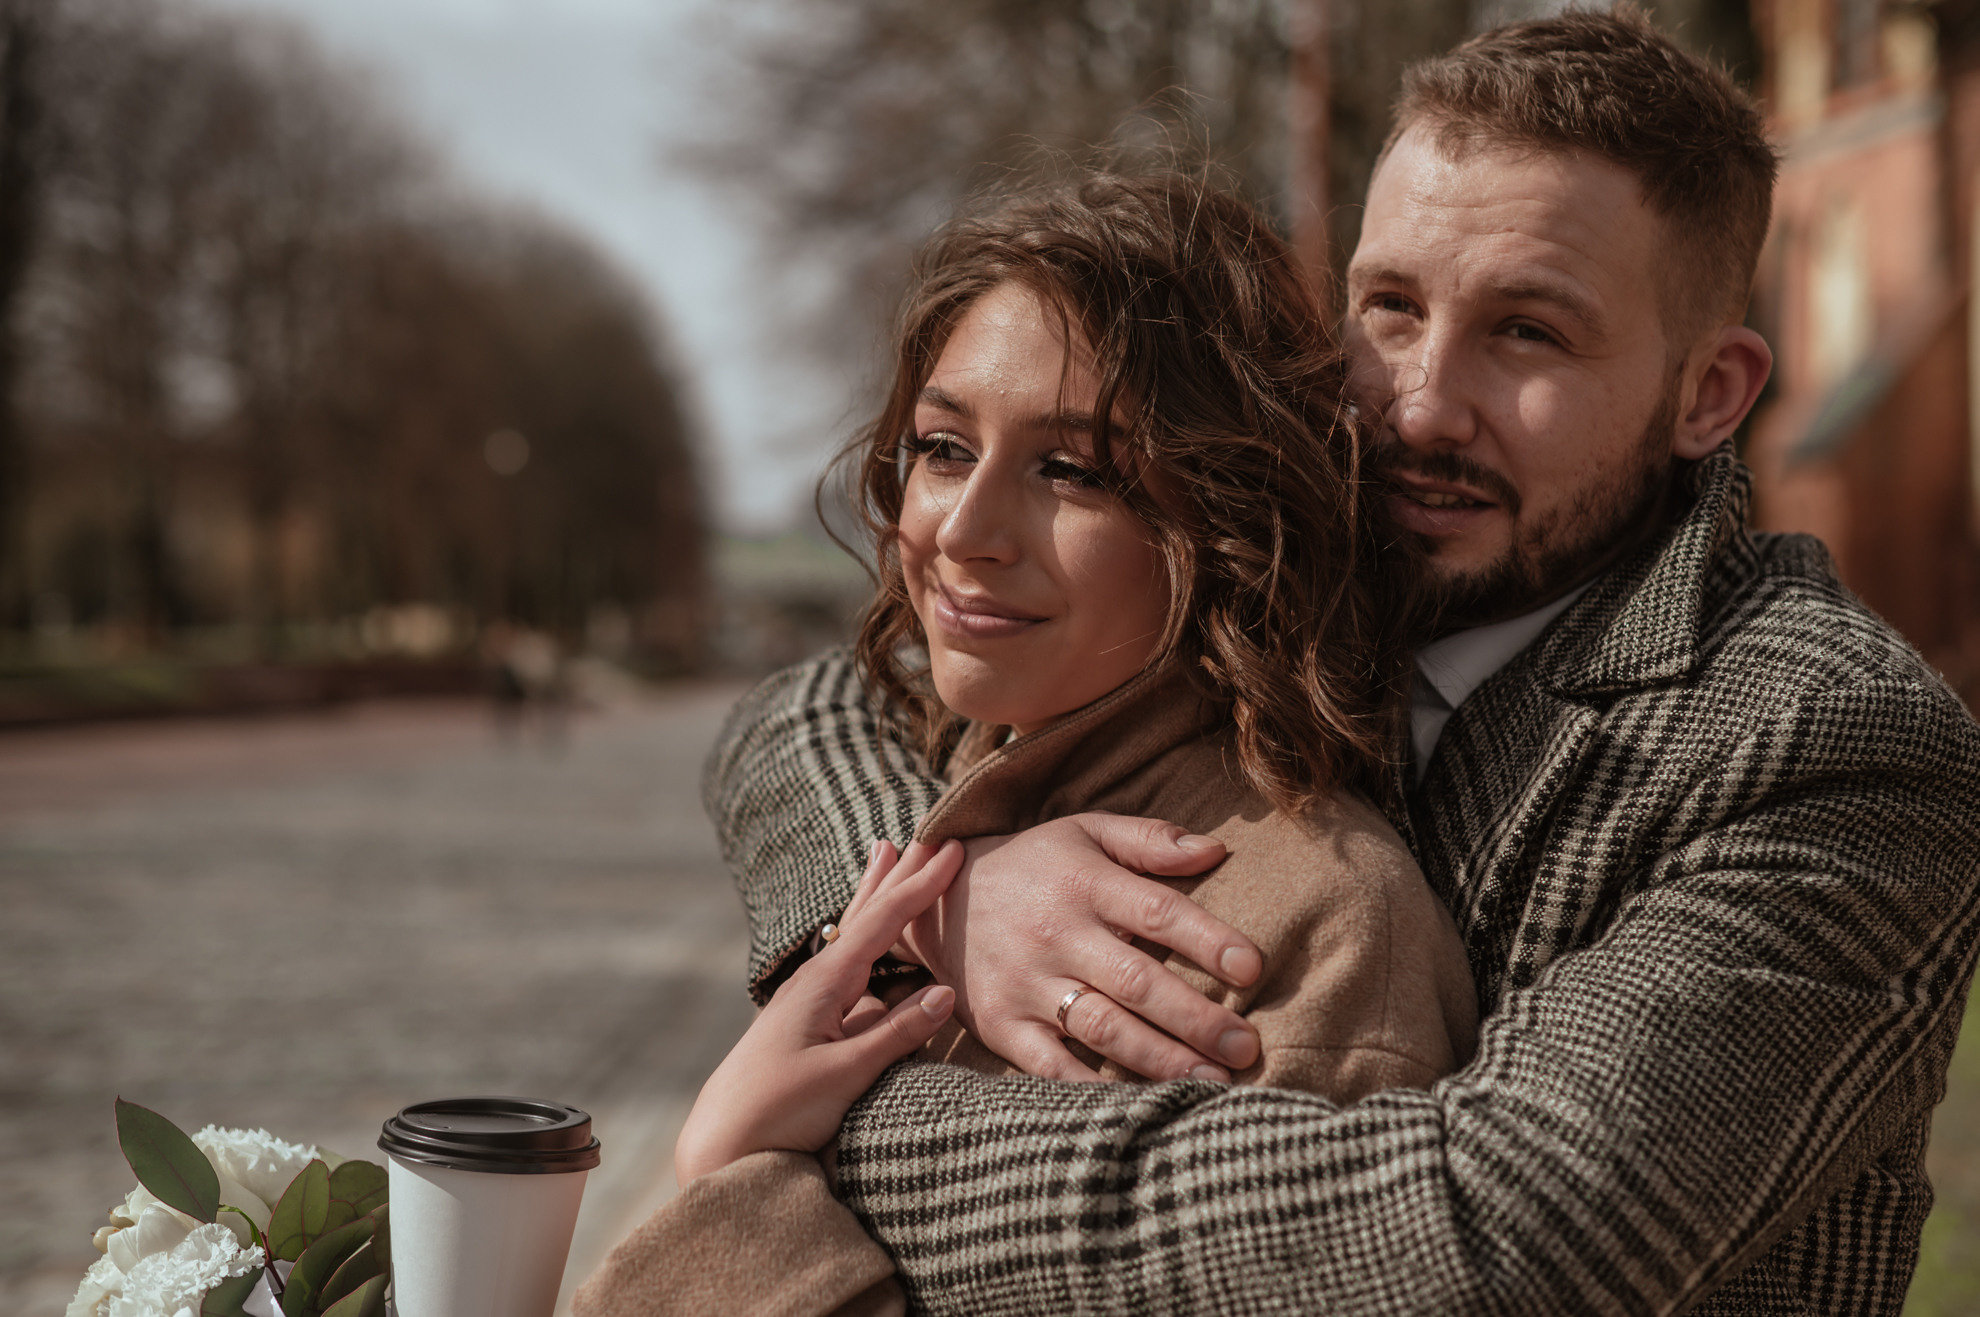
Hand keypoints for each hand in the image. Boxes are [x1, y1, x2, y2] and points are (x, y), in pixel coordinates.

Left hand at [674, 839, 961, 1183]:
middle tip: (923, 835)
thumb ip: (896, 1034)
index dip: (920, 885)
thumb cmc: (778, 1110)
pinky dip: (866, 939)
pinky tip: (862, 938)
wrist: (721, 1143)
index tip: (952, 850)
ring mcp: (809, 1001)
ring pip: (852, 934)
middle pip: (864, 914)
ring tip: (884, 857)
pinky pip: (848, 966)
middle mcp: (816, 981)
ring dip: (875, 896)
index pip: (883, 921)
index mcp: (825, 983)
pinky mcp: (807, 1024)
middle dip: (896, 875)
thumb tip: (944, 993)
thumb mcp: (845, 1075)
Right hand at [894, 813, 1262, 1083]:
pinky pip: (1051, 1066)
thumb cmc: (1033, 865)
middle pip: (1137, 981)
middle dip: (1196, 1017)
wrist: (938, 900)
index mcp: (1084, 883)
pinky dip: (1092, 1089)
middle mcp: (1058, 934)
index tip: (1253, 969)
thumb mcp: (1085, 831)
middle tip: (1247, 1046)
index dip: (1208, 941)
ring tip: (1213, 1081)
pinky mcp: (1004, 1026)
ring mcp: (1028, 985)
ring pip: (1102, 1028)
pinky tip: (1138, 1107)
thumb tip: (1216, 850)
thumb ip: (1150, 840)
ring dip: (1161, 1059)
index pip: (1157, 913)